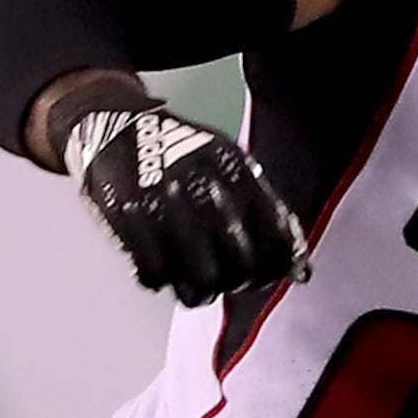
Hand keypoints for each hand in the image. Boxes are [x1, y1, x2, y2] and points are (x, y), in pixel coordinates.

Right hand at [55, 77, 305, 303]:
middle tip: (227, 280)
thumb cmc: (184, 155)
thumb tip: (301, 272)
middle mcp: (206, 189)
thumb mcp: (233, 166)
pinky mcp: (130, 220)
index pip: (277, 241)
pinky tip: (160, 269)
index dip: (276, 269)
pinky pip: (156, 275)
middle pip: (242, 268)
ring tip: (195, 285)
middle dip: (238, 283)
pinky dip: (159, 280)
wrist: (116, 125)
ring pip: (202, 281)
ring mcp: (168, 205)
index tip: (266, 274)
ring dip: (201, 292)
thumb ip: (270, 214)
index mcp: (238, 173)